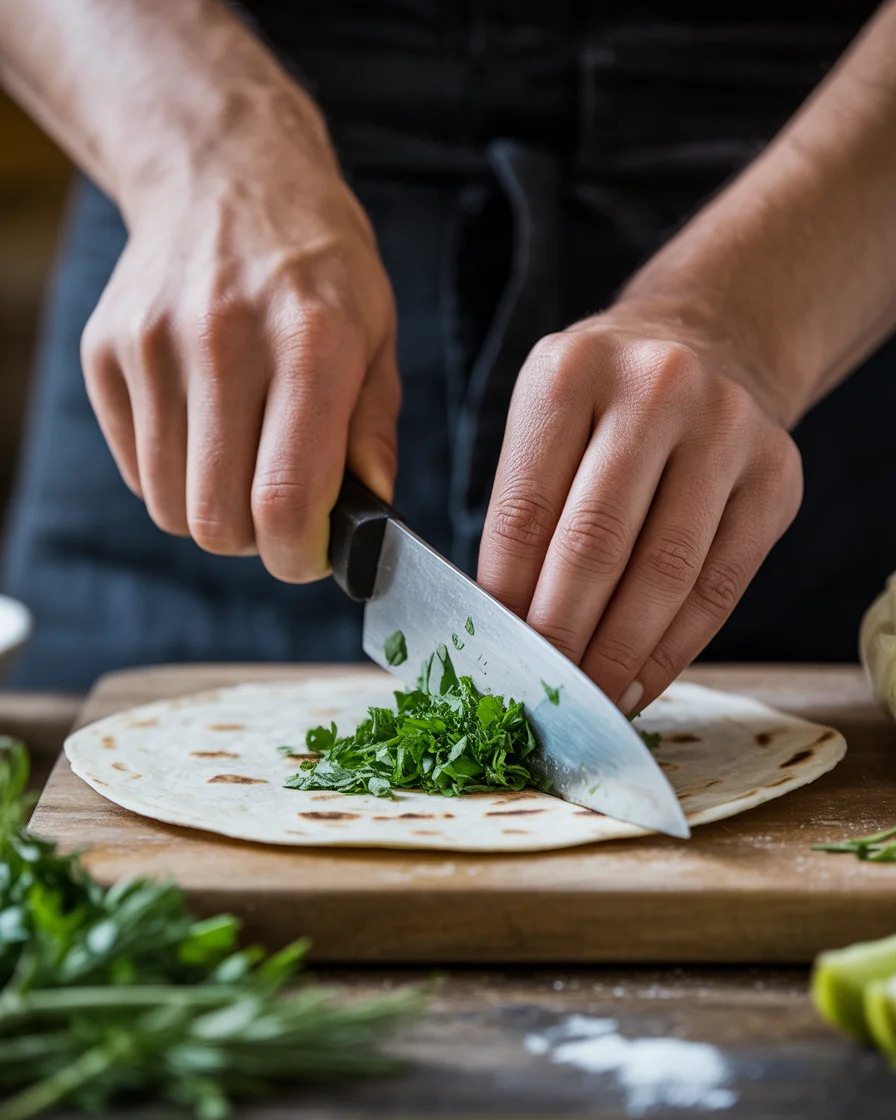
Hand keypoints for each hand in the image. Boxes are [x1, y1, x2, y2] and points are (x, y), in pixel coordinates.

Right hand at [80, 91, 398, 581]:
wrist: (226, 174)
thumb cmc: (318, 265)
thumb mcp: (376, 332)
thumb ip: (373, 431)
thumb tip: (370, 520)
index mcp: (311, 341)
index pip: (285, 498)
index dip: (297, 556)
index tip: (311, 554)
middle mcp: (223, 340)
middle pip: (216, 519)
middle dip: (254, 541)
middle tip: (279, 511)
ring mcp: (153, 344)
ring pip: (168, 506)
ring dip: (210, 510)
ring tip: (243, 463)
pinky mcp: (106, 351)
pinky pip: (136, 469)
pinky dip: (172, 474)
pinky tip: (204, 428)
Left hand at [478, 307, 802, 710]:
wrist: (710, 345)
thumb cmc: (605, 404)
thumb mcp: (547, 421)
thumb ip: (525, 509)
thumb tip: (504, 625)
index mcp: (571, 372)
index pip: (525, 511)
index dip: (507, 598)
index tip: (495, 655)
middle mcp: (656, 388)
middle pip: (595, 543)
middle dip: (562, 634)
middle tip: (541, 693)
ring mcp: (726, 428)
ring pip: (665, 573)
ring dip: (620, 653)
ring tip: (590, 699)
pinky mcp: (777, 474)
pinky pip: (720, 585)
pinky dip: (675, 648)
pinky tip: (642, 680)